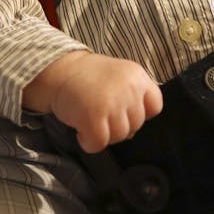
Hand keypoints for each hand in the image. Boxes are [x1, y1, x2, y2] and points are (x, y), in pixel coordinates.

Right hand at [35, 51, 162, 152]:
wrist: (58, 70)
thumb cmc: (87, 77)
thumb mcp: (119, 76)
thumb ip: (133, 96)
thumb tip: (133, 129)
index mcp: (137, 76)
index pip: (155, 106)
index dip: (140, 113)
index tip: (123, 110)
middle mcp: (129, 89)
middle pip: (136, 125)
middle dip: (118, 125)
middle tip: (100, 112)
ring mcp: (113, 103)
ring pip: (119, 137)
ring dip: (103, 134)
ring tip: (89, 117)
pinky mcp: (94, 117)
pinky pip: (99, 143)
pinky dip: (88, 142)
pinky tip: (81, 128)